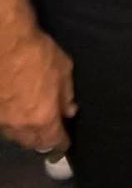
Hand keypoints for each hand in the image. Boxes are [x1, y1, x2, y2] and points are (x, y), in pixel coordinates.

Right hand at [0, 27, 76, 152]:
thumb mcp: (63, 70)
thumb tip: (69, 110)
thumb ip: (67, 94)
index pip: (54, 141)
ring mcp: (2, 120)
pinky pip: (5, 125)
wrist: (5, 43)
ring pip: (16, 137)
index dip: (62, 143)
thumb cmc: (38, 54)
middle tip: (51, 134)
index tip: (65, 144)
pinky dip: (13, 124)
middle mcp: (20, 125)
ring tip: (35, 126)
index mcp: (43, 118)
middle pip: (32, 144)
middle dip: (43, 141)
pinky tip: (18, 114)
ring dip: (27, 134)